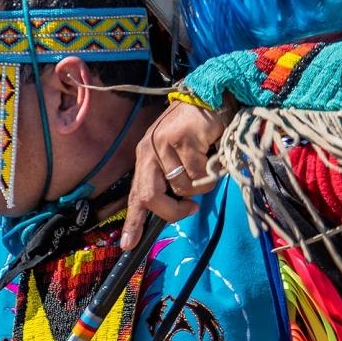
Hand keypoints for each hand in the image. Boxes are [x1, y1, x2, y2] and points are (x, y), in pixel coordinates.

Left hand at [123, 101, 231, 247]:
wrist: (211, 95)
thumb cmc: (196, 129)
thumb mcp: (175, 154)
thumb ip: (169, 179)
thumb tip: (175, 208)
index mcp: (145, 158)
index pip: (136, 194)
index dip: (132, 222)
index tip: (127, 245)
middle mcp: (148, 151)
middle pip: (150, 197)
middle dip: (171, 210)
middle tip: (191, 209)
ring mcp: (164, 144)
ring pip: (181, 188)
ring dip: (201, 186)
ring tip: (208, 166)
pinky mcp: (183, 139)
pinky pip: (198, 174)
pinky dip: (211, 172)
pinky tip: (214, 156)